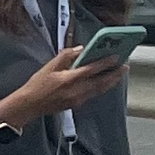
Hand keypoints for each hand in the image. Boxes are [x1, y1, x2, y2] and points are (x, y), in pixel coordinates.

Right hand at [10, 45, 124, 122]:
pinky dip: (102, 87)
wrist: (29, 105)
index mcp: (69, 79)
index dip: (105, 63)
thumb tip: (81, 49)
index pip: (92, 69)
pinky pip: (94, 94)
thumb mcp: (49, 66)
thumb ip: (66, 56)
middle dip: (114, 74)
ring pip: (100, 89)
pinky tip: (105, 82)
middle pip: (101, 81)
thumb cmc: (37, 85)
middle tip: (125, 66)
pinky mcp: (77, 104)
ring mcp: (78, 99)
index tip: (116, 57)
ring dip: (111, 81)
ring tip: (119, 74)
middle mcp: (76, 90)